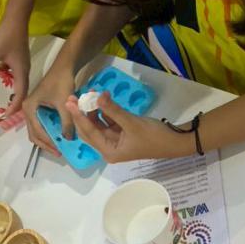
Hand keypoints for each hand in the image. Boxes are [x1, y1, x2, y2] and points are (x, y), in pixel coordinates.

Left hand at [0, 21, 30, 117]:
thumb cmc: (7, 35)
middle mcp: (25, 70)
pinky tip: (0, 76)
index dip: (14, 107)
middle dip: (15, 103)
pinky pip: (17, 75)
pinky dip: (10, 80)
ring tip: (4, 101)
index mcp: (21, 71)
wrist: (16, 19)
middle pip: (23, 91)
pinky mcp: (20, 59)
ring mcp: (23, 64)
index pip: (20, 94)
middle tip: (6, 113)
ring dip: (13, 93)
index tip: (6, 115)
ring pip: (20, 83)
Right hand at [22, 65, 77, 156]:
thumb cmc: (62, 83)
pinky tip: (57, 135)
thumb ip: (67, 122)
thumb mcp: (65, 104)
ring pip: (36, 129)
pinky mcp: (37, 107)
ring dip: (45, 139)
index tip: (59, 150)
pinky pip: (40, 124)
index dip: (48, 142)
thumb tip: (68, 139)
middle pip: (33, 133)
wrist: (64, 67)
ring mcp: (31, 108)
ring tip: (58, 146)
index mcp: (29, 108)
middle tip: (58, 152)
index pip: (37, 131)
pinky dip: (47, 131)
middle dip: (45, 144)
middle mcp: (27, 109)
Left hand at [65, 92, 192, 162]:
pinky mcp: (122, 132)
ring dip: (94, 110)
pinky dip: (105, 110)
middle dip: (82, 113)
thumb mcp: (132, 123)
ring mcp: (115, 140)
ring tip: (90, 92)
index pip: (88, 132)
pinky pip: (108, 120)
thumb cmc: (154, 137)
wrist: (176, 141)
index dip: (78, 116)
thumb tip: (97, 97)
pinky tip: (104, 97)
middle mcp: (109, 147)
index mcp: (109, 151)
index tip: (68, 102)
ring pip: (98, 124)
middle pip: (89, 130)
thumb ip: (113, 110)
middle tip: (73, 97)